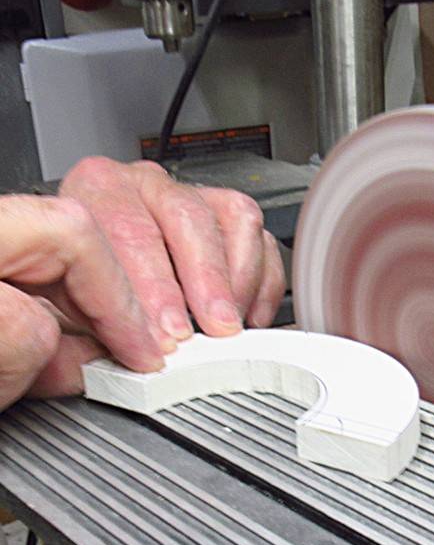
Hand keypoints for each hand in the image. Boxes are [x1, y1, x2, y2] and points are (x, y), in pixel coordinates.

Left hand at [0, 158, 284, 410]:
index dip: (147, 292)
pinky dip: (263, 282)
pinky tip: (249, 315)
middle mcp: (147, 185)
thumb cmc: (77, 278)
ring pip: (234, 220)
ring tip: (229, 325)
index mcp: (98, 189)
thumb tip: (105, 359)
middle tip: (202, 332)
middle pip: (187, 219)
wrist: (88, 264)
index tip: (159, 339)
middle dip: (198, 284)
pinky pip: (261, 239)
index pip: (128, 231)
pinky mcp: (230, 218)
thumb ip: (79, 323)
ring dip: (236, 282)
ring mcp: (194, 196)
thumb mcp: (59, 297)